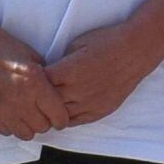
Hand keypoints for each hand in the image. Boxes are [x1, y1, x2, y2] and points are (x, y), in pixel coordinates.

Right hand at [0, 39, 70, 139]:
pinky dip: (12, 126)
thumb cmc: (6, 49)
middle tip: (44, 112)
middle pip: (43, 127)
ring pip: (26, 134)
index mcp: (34, 84)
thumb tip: (59, 97)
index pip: (58, 116)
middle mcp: (19, 100)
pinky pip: (6, 132)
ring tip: (28, 113)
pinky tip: (12, 113)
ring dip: (30, 126)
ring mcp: (2, 110)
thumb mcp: (35, 59)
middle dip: (47, 121)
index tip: (61, 116)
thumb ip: (48, 80)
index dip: (62, 118)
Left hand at [42, 18, 163, 128]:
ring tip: (43, 104)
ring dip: (49, 110)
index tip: (28, 78)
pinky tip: (60, 111)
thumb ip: (60, 61)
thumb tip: (47, 72)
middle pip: (45, 102)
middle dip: (37, 97)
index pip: (38, 84)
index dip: (31, 81)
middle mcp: (77, 91)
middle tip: (31, 94)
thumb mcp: (76, 44)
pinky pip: (74, 121)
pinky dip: (64, 118)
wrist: (136, 51)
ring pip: (58, 116)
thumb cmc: (106, 42)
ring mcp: (89, 103)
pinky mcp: (99, 111)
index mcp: (68, 72)